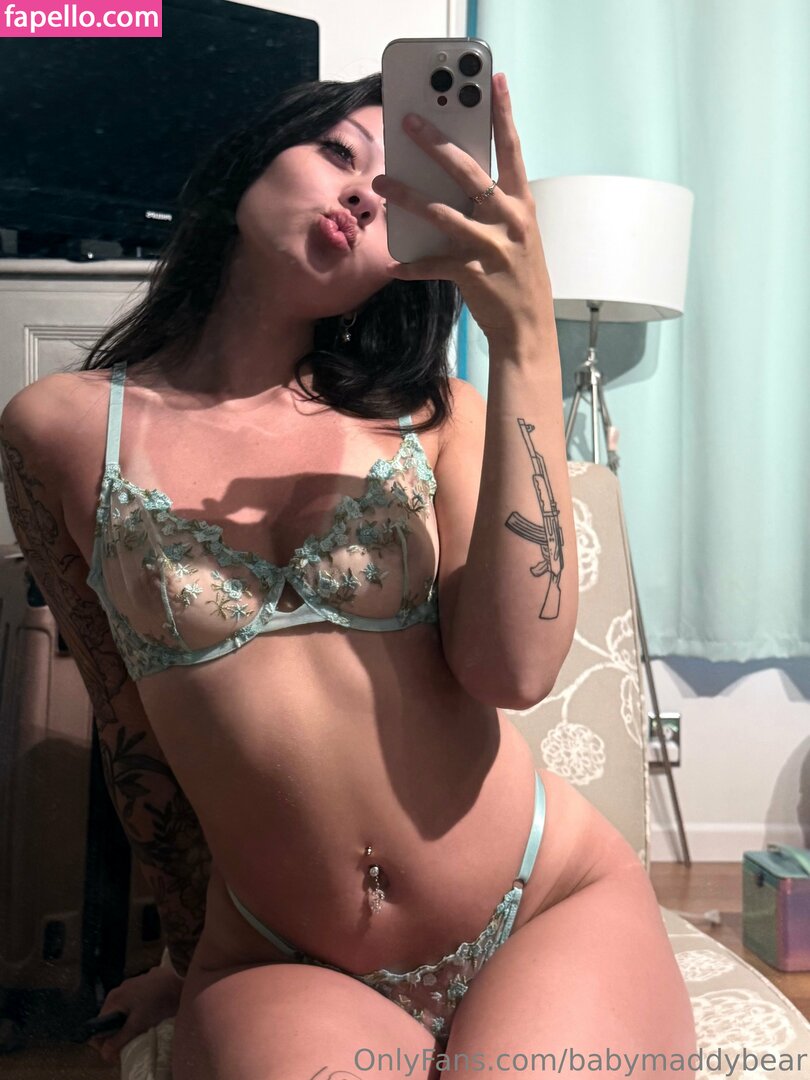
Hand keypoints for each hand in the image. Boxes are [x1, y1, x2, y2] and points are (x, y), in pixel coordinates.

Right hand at [88, 963, 183, 1065]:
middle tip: (126, 1043)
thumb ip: (119, 1039)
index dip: (102, 1041)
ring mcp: (129, 986)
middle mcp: (118, 991)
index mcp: (113, 999)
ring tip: (137, 1031)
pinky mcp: (139, 985)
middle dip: (115, 1033)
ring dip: (125, 1023)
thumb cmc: (157, 1002)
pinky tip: (145, 1017)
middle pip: (108, 1018)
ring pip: (120, 1010)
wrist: (178, 983)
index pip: (98, 1024)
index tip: (112, 1050)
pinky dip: (134, 1013)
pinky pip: (130, 1003)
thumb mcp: (137, 1025)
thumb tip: (105, 1054)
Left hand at [372, 72, 553, 348]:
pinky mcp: (473, 274)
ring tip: (382, 184)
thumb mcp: (516, 236)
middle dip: (437, 145)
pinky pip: (434, 265)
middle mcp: (509, 220)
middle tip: (410, 123)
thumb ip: (492, 209)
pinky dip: (412, 266)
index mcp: (521, 206)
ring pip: (443, 214)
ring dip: (409, 197)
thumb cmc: (519, 279)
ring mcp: (492, 247)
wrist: (529, 329)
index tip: (494, 82)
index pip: (513, 150)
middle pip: (470, 173)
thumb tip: (454, 186)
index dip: (504, 115)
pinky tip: (393, 266)